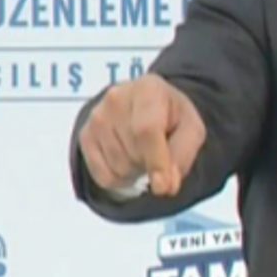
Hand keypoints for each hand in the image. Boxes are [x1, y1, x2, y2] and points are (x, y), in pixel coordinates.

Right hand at [78, 73, 206, 196]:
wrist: (146, 104)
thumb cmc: (171, 116)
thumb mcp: (191, 129)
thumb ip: (183, 154)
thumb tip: (166, 185)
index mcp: (147, 89)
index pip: (147, 129)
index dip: (156, 161)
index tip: (163, 187)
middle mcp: (116, 98)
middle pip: (133, 152)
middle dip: (150, 165)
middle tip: (158, 153)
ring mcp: (96, 117)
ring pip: (117, 167)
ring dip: (135, 171)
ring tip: (142, 152)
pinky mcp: (85, 136)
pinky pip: (102, 176)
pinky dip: (119, 178)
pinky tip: (127, 159)